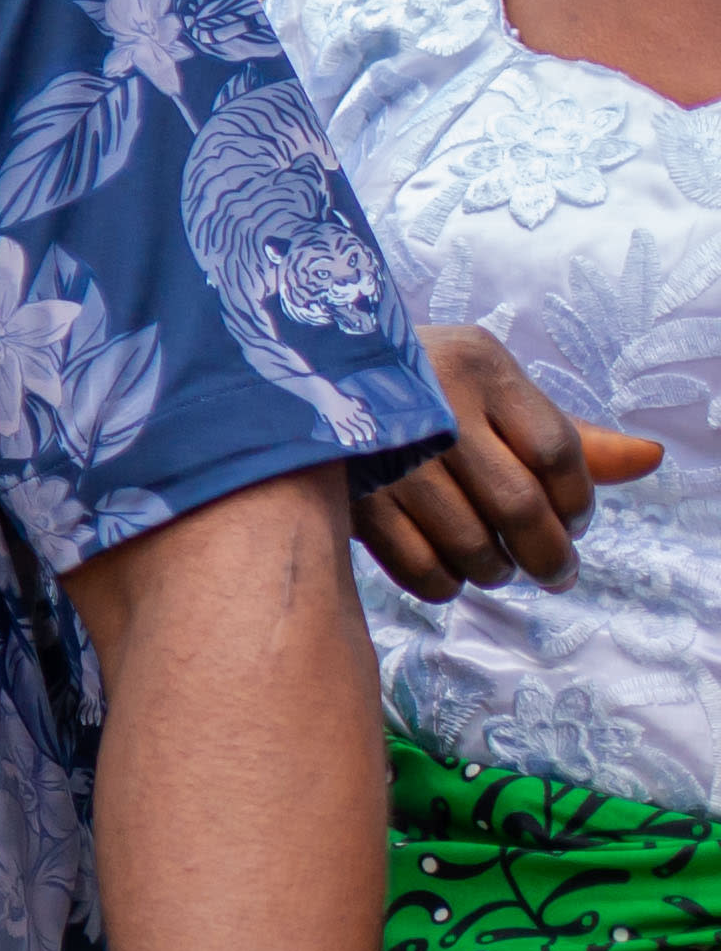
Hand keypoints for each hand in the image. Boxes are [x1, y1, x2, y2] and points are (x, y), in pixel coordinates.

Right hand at [357, 324, 660, 600]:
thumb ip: (567, 433)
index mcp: (479, 366)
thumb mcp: (489, 391)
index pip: (559, 452)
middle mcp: (433, 403)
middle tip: (556, 574)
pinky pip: (416, 564)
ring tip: (498, 570)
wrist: (299, 380)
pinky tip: (450, 577)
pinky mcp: (348, 493)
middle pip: (520, 505)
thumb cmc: (418, 391)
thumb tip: (651, 459)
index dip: (578, 502)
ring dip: (495, 570)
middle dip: (548, 554)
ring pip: (470, 542)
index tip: (575, 524)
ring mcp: (386, 451)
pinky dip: (443, 584)